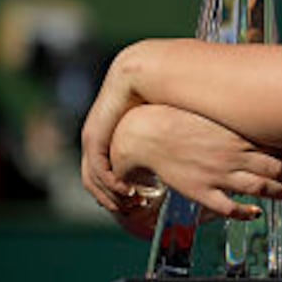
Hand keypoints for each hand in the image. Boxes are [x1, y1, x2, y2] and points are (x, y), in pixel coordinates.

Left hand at [81, 41, 151, 212]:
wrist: (149, 71)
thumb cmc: (166, 92)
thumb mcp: (163, 122)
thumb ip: (166, 139)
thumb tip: (188, 152)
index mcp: (113, 131)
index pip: (107, 169)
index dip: (122, 188)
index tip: (142, 201)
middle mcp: (99, 134)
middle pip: (96, 178)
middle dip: (114, 198)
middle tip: (134, 210)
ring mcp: (93, 135)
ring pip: (93, 178)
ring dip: (111, 196)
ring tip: (132, 204)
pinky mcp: (94, 135)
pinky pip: (97, 168)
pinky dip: (109, 185)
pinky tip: (127, 191)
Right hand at [109, 103, 281, 220]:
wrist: (146, 133)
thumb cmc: (178, 117)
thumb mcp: (212, 109)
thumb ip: (235, 112)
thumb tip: (256, 103)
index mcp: (236, 132)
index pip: (278, 143)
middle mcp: (232, 154)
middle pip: (276, 168)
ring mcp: (218, 174)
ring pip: (260, 188)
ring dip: (278, 192)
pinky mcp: (202, 192)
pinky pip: (231, 208)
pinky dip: (248, 213)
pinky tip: (255, 212)